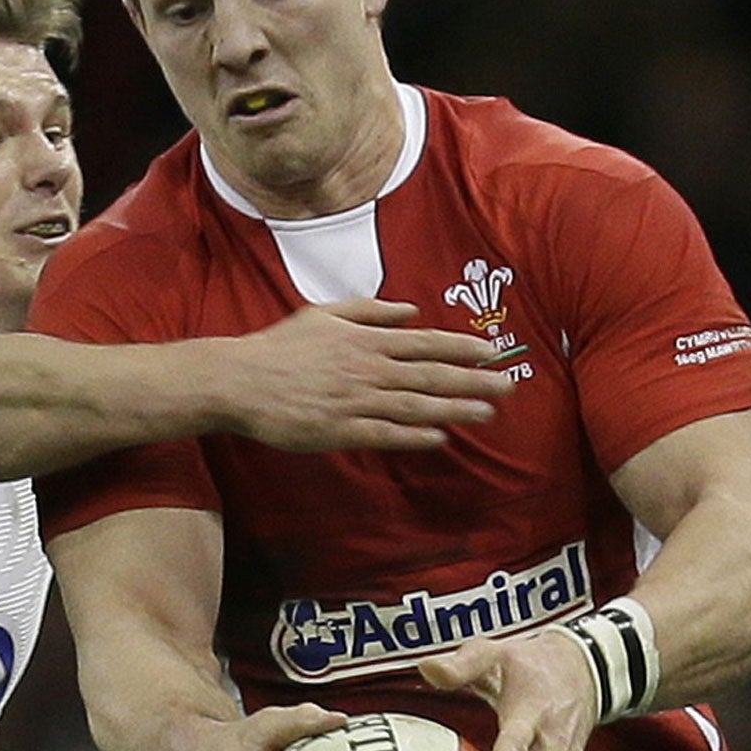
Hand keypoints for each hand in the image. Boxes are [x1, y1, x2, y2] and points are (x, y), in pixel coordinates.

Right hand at [227, 299, 510, 451]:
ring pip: (416, 405)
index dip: (462, 348)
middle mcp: (368, 368)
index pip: (426, 343)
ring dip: (455, 409)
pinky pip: (385, 434)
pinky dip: (414, 437)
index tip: (493, 351)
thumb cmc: (280, 348)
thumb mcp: (323, 313)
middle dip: (474, 380)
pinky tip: (440, 439)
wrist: (240, 380)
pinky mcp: (340, 430)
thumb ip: (369, 310)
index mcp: (366, 340)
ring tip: (488, 412)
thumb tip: (410, 311)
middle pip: (431, 375)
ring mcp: (356, 400)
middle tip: (510, 385)